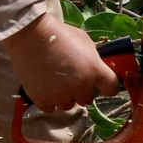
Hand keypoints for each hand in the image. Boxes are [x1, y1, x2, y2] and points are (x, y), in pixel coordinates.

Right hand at [2, 9, 119, 111]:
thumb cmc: (60, 35)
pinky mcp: (43, 99)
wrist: (31, 36)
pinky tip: (45, 88)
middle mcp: (81, 87)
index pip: (112, 88)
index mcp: (94, 71)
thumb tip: (94, 68)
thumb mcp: (84, 41)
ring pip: (68, 105)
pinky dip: (48, 100)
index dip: (107, 86)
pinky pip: (51, 108)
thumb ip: (92, 59)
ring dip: (64, 96)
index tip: (101, 83)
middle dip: (81, 90)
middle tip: (70, 77)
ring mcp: (61, 95)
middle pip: (87, 99)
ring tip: (55, 82)